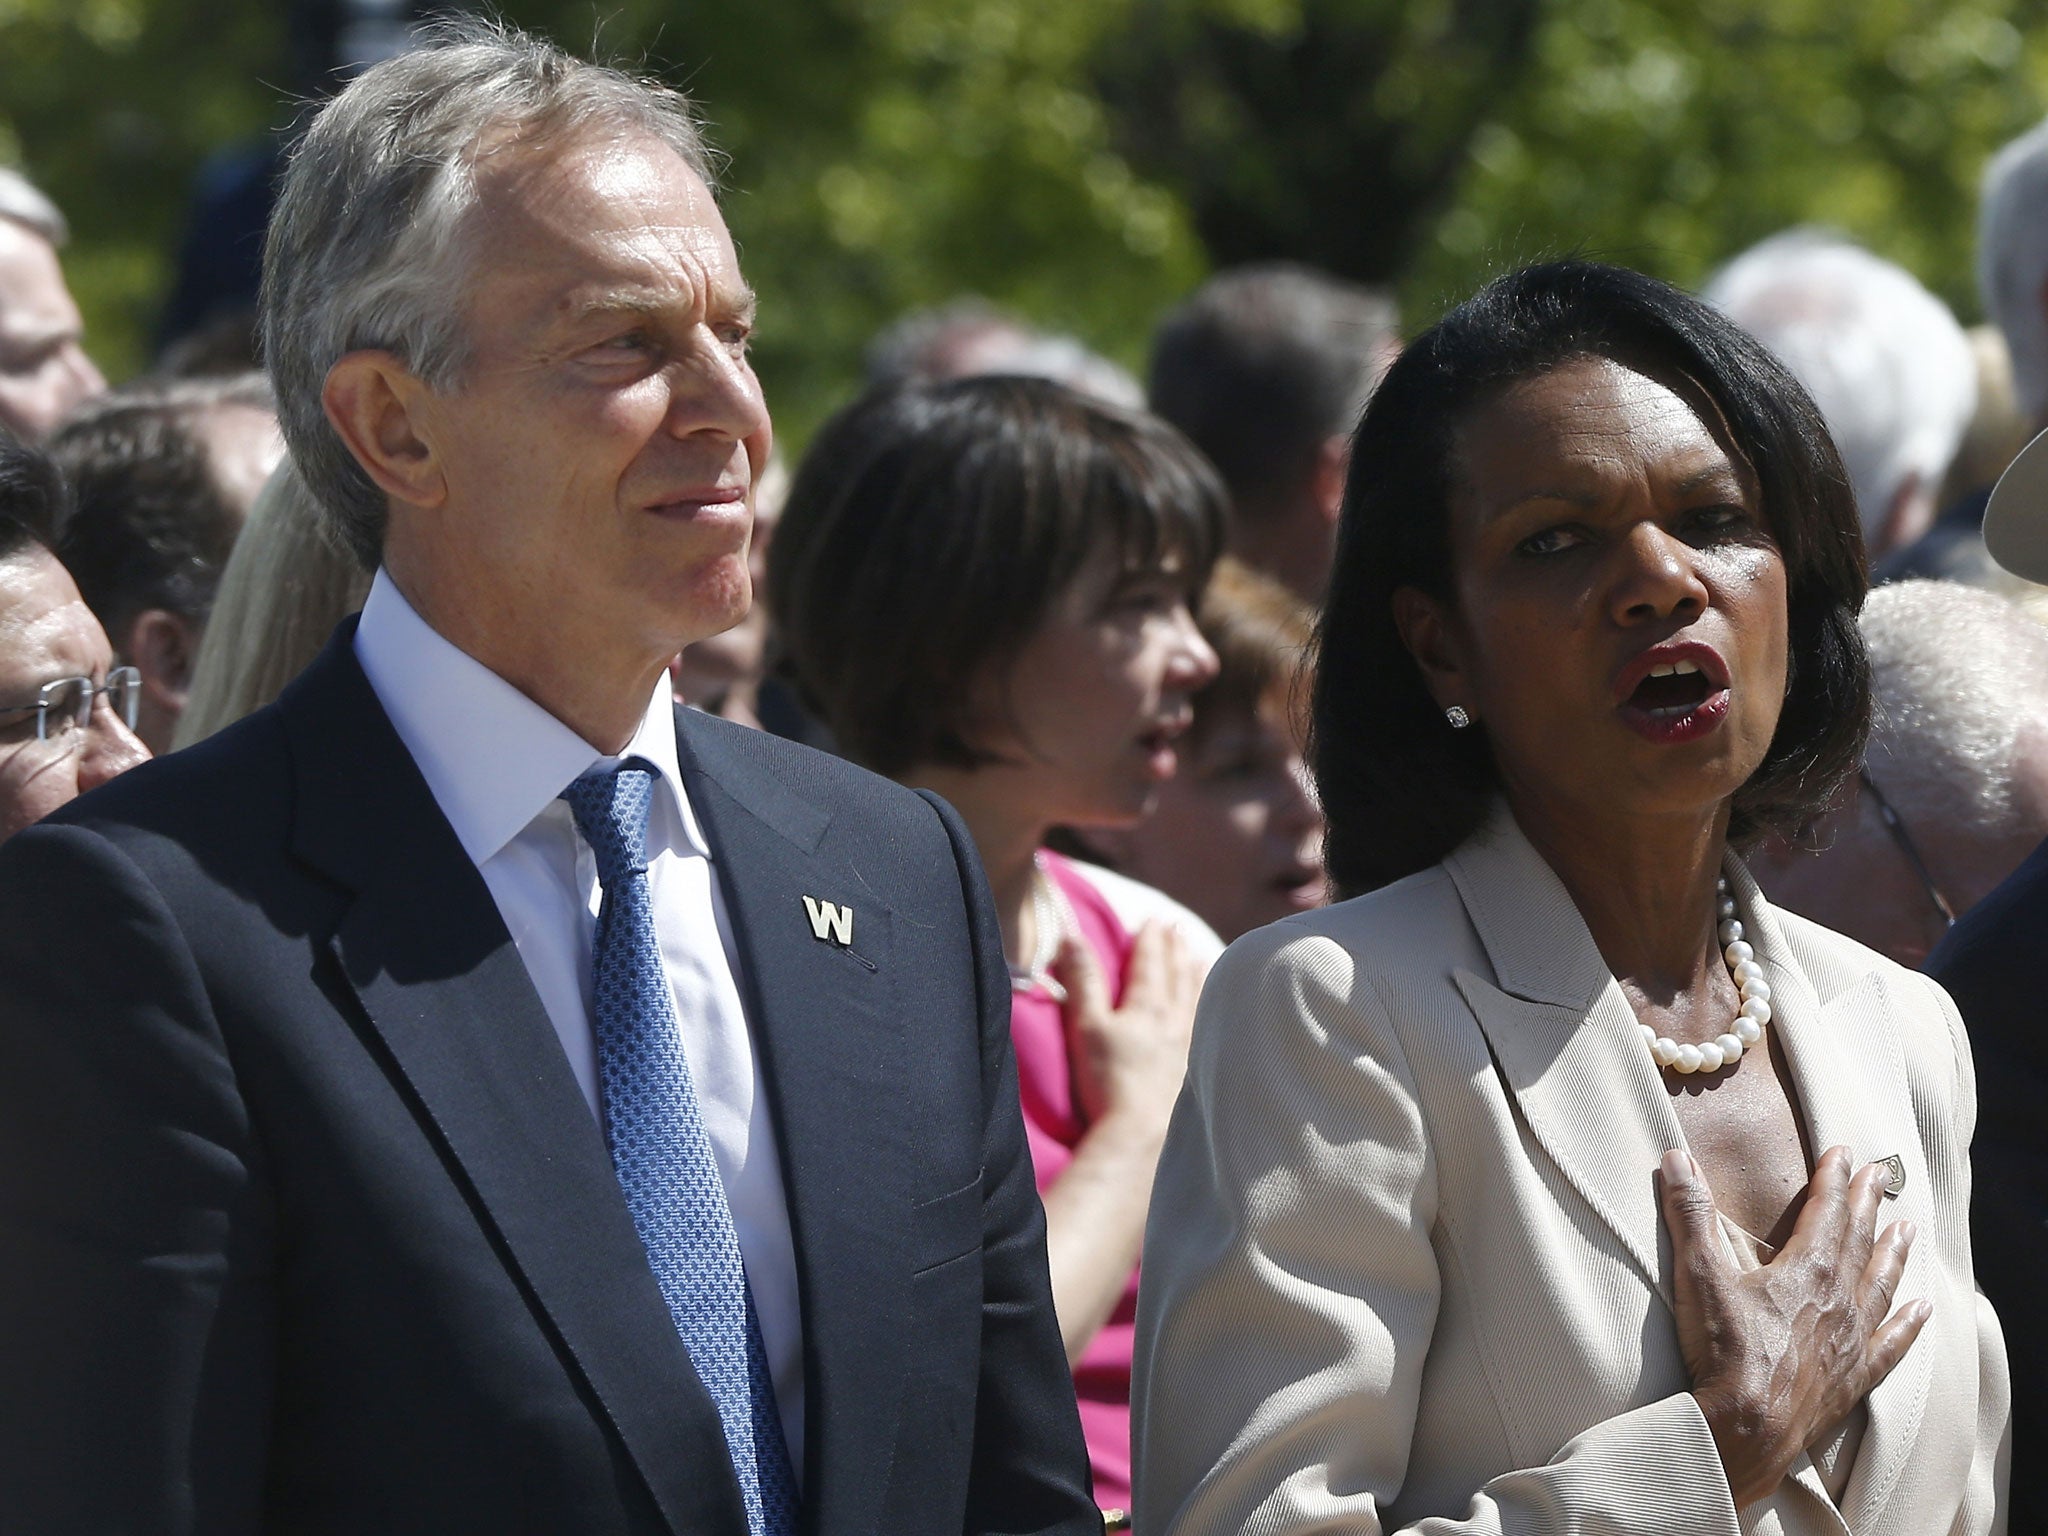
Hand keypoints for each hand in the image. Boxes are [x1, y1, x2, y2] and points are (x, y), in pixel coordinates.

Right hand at [1052, 920, 1201, 1138]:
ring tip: (1200, 958)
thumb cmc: (1108, 1080)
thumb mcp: (1087, 1026)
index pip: (1149, 963)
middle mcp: (1174, 1020)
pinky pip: (1207, 1027)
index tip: (1154, 920)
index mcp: (1146, 1006)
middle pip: (1177, 975)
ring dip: (1196, 974)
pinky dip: (1208, 1009)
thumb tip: (1071, 936)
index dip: (1150, 940)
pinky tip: (1209, 1012)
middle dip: (1175, 949)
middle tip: (1177, 928)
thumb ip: (1082, 981)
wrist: (1141, 1132)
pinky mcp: (1196, 1070)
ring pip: (1196, 999)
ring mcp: (1189, 1045)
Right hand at [1660, 1145, 1929, 1507]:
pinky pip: (1891, 1345)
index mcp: (1804, 1270)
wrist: (1746, 1428)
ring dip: (1893, 1253)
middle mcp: (1838, 1300)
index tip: (1842, 1152)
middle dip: (1868, 1203)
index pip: (1825, 1212)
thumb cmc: (1722, 1351)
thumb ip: (1690, 1213)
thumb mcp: (1697, 1274)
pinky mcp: (1853, 1378)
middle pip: (1858, 1241)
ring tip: (1907, 1230)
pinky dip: (1908, 1325)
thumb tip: (1676, 1159)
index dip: (1833, 1179)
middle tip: (1881, 1174)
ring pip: (1881, 1285)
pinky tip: (1923, 1310)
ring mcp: (1851, 1340)